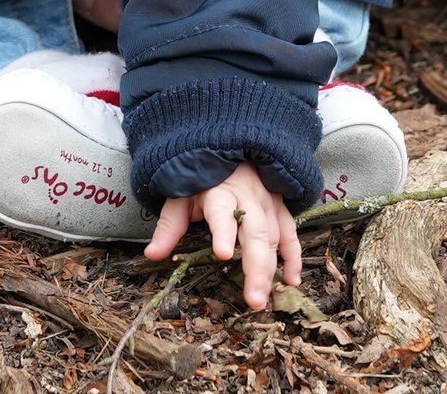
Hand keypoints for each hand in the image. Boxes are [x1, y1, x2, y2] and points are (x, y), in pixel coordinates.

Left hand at [145, 164, 300, 312]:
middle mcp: (248, 198)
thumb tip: (152, 254)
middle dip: (255, 267)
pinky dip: (293, 257)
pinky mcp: (280, 208)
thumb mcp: (181, 196)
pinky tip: (291, 280)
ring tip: (263, 298)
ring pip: (274, 238)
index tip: (223, 253)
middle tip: (253, 298)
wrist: (230, 147)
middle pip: (255, 233)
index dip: (223, 232)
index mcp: (220, 192)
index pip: (221, 213)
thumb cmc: (203, 178)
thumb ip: (170, 226)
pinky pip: (290, 234)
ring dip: (271, 269)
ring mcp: (268, 202)